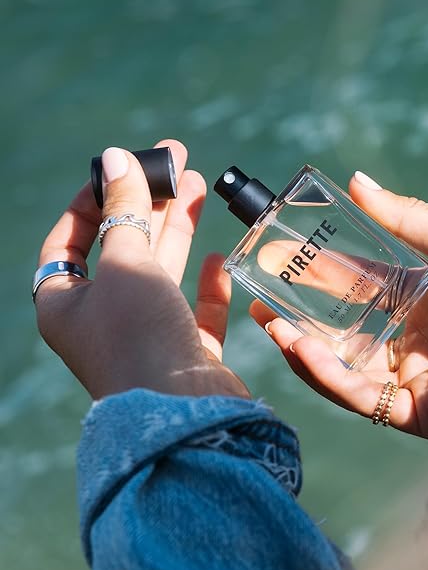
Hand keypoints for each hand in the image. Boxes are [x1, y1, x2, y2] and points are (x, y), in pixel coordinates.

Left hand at [35, 140, 248, 399]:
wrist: (182, 412)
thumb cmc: (138, 337)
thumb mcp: (124, 263)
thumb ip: (123, 212)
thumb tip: (117, 157)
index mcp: (66, 303)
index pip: (69, 238)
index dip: (93, 199)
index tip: (123, 166)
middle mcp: (103, 320)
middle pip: (123, 248)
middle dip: (148, 203)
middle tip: (176, 161)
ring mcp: (147, 337)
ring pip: (163, 273)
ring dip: (180, 230)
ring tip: (198, 185)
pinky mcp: (186, 352)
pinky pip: (195, 311)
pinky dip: (207, 284)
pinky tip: (218, 257)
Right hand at [250, 172, 427, 441]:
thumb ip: (407, 218)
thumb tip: (357, 179)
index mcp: (426, 301)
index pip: (359, 289)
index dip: (320, 277)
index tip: (281, 259)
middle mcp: (416, 342)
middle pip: (345, 333)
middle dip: (300, 319)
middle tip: (259, 302)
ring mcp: (415, 380)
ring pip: (346, 369)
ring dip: (305, 349)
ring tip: (271, 327)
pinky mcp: (419, 414)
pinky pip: (363, 398)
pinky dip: (329, 377)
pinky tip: (302, 350)